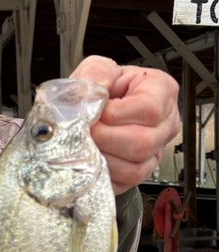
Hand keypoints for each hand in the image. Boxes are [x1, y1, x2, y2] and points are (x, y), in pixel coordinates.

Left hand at [72, 56, 180, 194]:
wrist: (91, 109)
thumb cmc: (101, 89)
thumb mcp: (97, 68)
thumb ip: (96, 72)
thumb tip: (96, 90)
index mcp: (161, 91)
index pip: (150, 109)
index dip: (118, 114)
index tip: (100, 112)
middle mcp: (165, 124)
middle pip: (142, 142)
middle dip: (105, 138)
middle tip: (87, 130)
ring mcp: (155, 151)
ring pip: (134, 167)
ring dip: (102, 156)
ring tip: (88, 142)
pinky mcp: (141, 173)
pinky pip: (125, 182)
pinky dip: (103, 172)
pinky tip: (93, 157)